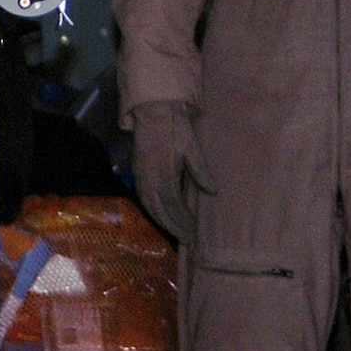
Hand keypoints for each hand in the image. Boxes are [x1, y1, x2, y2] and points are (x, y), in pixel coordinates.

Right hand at [131, 102, 214, 243]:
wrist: (154, 110)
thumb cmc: (176, 128)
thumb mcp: (192, 147)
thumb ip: (200, 171)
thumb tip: (212, 192)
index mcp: (163, 173)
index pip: (173, 204)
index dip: (182, 220)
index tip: (193, 232)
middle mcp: (149, 178)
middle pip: (160, 210)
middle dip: (173, 226)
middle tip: (187, 240)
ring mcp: (140, 176)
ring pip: (149, 206)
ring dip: (162, 221)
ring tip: (176, 233)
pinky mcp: (137, 172)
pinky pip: (143, 198)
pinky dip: (152, 210)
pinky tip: (160, 216)